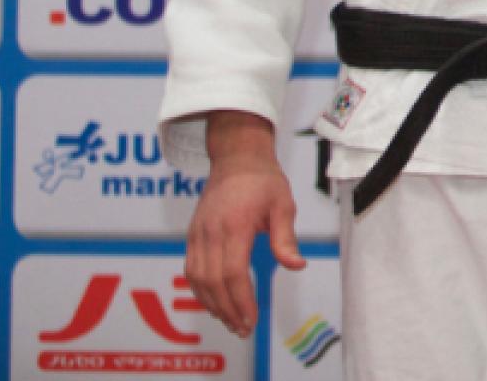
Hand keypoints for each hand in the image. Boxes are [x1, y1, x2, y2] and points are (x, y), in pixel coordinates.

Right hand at [184, 112, 304, 339]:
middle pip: (214, 281)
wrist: (236, 157)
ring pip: (198, 279)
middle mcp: (211, 232)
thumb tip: (296, 266)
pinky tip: (214, 303)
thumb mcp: (283, 204)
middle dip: (228, 310)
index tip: (252, 319)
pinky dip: (200, 291)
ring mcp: (198, 234)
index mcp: (235, 225)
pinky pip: (190, 269)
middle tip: (243, 329)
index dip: (241, 300)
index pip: (233, 272)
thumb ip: (286, 238)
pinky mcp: (192, 235)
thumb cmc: (264, 180)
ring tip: (230, 322)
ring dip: (212, 304)